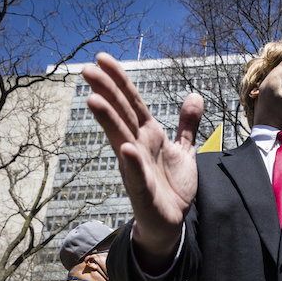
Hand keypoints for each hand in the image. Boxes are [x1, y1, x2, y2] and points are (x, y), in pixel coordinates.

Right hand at [82, 53, 203, 267]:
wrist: (170, 222)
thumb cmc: (171, 185)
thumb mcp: (184, 150)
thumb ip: (187, 125)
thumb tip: (194, 95)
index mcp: (149, 136)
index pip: (133, 103)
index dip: (120, 81)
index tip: (102, 58)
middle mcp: (138, 147)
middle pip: (122, 115)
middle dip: (106, 92)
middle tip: (87, 69)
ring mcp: (137, 168)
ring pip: (121, 140)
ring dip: (108, 121)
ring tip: (94, 100)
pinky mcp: (143, 190)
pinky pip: (137, 175)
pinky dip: (132, 162)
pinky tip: (126, 148)